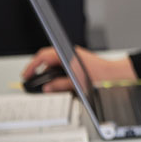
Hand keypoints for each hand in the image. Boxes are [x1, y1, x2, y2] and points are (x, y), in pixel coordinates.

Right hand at [21, 47, 135, 91]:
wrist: (114, 75)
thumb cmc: (99, 76)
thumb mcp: (75, 84)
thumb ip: (59, 85)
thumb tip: (47, 88)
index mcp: (67, 55)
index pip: (43, 56)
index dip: (32, 65)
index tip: (26, 74)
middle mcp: (70, 53)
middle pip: (48, 58)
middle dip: (39, 69)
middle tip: (32, 79)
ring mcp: (74, 56)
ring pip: (55, 62)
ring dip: (49, 72)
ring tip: (44, 83)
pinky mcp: (78, 61)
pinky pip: (63, 65)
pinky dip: (57, 72)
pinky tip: (57, 82)